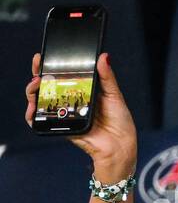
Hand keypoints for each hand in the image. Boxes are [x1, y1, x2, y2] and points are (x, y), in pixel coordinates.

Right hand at [25, 51, 137, 179]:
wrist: (120, 146)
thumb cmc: (120, 122)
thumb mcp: (114, 95)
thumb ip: (107, 77)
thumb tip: (104, 56)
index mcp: (82, 91)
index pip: (61, 75)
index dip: (49, 66)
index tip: (42, 57)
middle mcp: (70, 101)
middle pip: (47, 86)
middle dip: (37, 75)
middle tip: (38, 70)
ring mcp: (64, 113)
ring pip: (40, 101)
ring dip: (33, 92)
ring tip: (37, 85)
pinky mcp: (61, 126)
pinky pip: (40, 121)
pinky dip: (32, 115)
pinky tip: (33, 109)